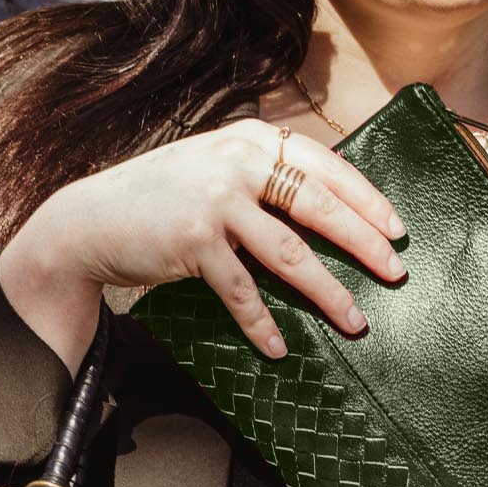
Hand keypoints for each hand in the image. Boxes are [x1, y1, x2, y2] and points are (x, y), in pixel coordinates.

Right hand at [0, 118, 407, 375]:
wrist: (89, 219)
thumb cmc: (163, 197)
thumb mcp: (214, 165)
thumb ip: (262, 173)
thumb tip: (332, 206)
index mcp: (250, 139)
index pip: (325, 165)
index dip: (367, 198)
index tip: (398, 228)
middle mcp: (236, 161)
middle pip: (319, 206)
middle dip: (364, 243)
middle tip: (395, 273)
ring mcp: (215, 200)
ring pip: (290, 254)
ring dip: (328, 293)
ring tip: (355, 321)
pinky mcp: (194, 241)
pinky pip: (242, 291)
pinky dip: (263, 324)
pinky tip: (280, 347)